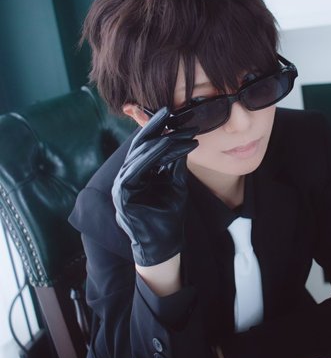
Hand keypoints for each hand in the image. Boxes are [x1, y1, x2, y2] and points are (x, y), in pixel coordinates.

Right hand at [112, 107, 197, 265]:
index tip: (173, 114)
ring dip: (159, 139)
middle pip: (139, 145)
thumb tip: (181, 139)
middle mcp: (126, 177)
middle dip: (155, 126)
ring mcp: (122, 185)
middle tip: (169, 111)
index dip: (158, 129)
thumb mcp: (175, 183)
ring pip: (139, 154)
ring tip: (175, 128)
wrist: (163, 246)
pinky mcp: (123, 194)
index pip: (146, 146)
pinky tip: (166, 144)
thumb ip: (174, 163)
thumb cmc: (168, 216)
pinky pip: (137, 168)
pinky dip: (153, 154)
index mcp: (136, 174)